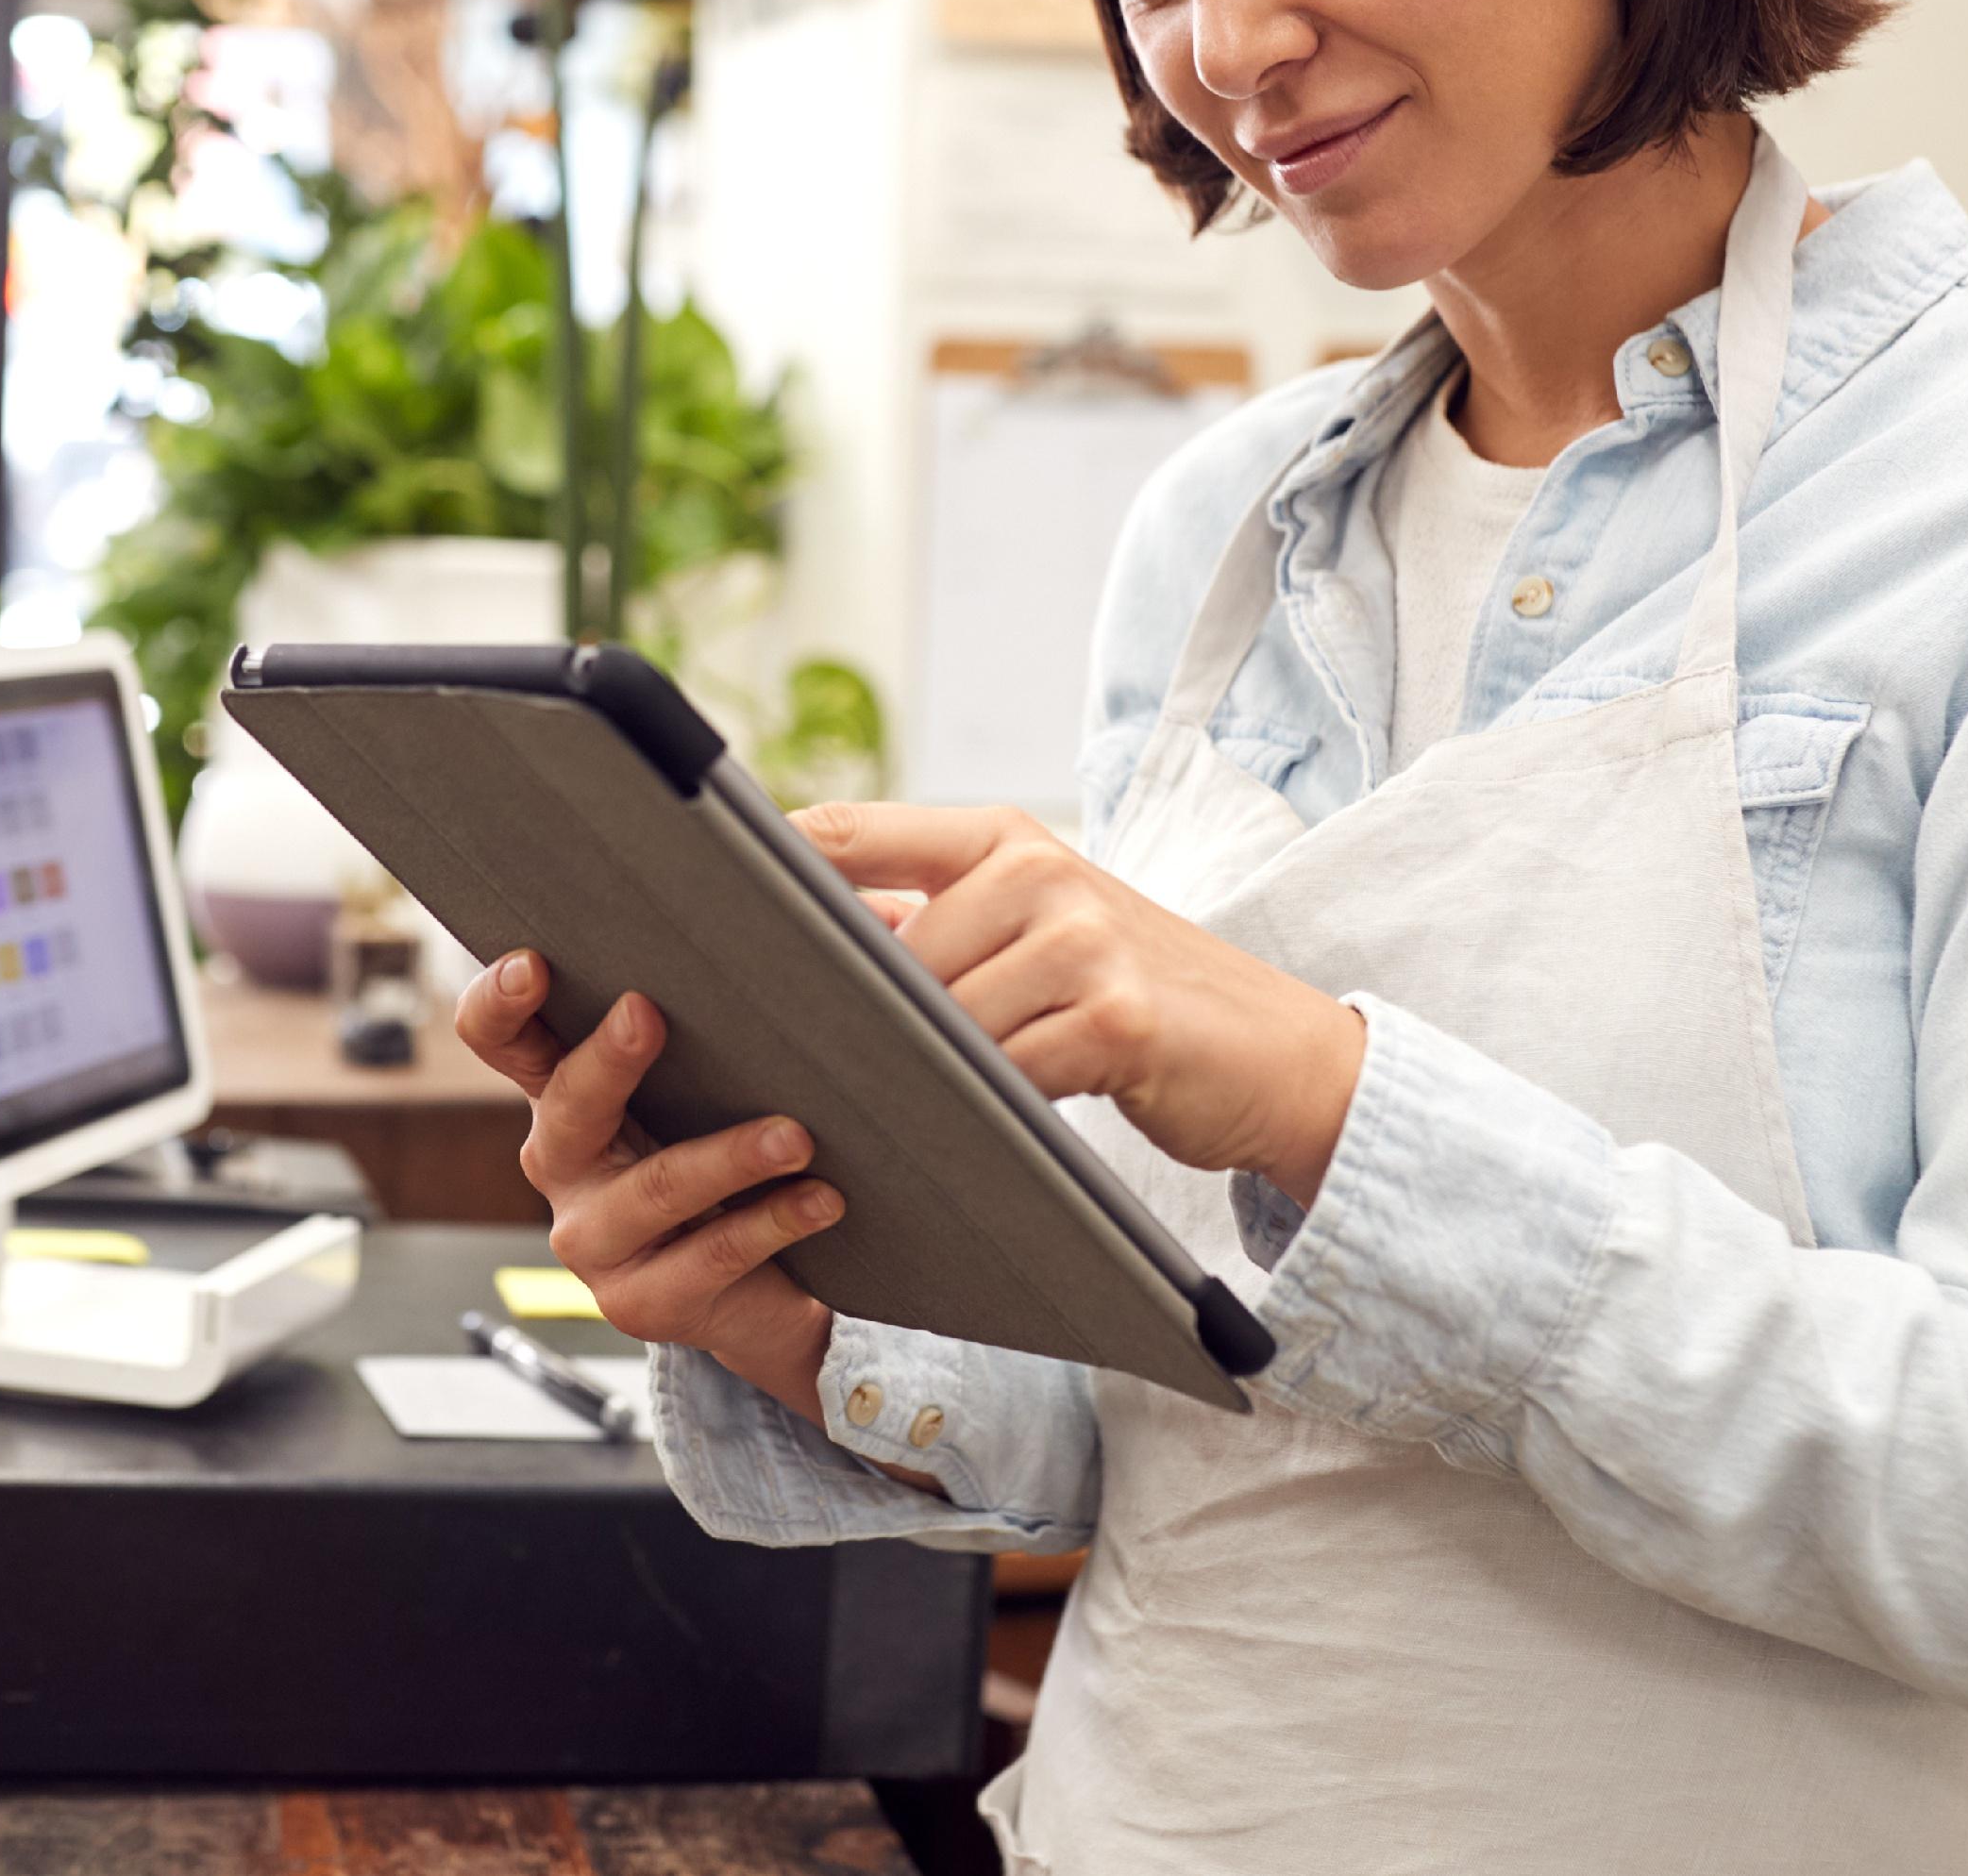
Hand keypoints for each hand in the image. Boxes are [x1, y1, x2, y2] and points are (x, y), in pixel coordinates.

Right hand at [453, 950, 847, 1423]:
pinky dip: (772, 1222)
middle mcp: (564, 1164)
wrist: (773, 1290)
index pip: (501, 1038)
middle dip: (607, 1061)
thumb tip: (850, 909)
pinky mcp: (642, 1303)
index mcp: (566, 1092)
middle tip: (649, 1014)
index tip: (533, 962)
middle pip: (564, 1107)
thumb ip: (755, 999)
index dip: (499, 1000)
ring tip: (796, 1135)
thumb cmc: (745, 1154)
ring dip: (727, 1156)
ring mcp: (595, 1240)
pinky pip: (709, 1257)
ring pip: (654, 1189)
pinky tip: (823, 1199)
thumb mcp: (730, 1074)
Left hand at [795, 804, 1366, 1203]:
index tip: (689, 916)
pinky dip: (976, 1109)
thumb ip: (937, 923)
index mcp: (1002, 836)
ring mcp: (1080, 939)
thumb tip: (799, 946)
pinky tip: (961, 1133)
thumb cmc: (1134, 999)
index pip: (847, 835)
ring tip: (872, 1106)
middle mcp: (1038, 868)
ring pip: (935, 1019)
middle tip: (779, 1061)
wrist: (1277, 1053)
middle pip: (881, 951)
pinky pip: (1002, 1073)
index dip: (763, 872)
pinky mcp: (1115, 1016)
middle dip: (839, 1013)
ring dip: (906, 1073)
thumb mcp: (1037, 931)